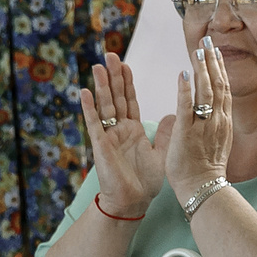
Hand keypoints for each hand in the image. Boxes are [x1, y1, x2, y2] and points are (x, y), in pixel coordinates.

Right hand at [77, 52, 167, 214]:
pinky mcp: (101, 146)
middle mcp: (119, 130)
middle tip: (110, 54)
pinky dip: (89, 108)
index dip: (127, 82)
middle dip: (113, 77)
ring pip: (104, 106)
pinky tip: (84, 92)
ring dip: (101, 86)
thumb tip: (172, 115)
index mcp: (133, 130)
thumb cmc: (145, 182)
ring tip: (97, 66)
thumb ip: (164, 134)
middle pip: (116, 98)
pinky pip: (94, 124)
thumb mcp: (161, 153)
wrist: (134, 202)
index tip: (124, 63)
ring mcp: (108, 136)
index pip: (129, 100)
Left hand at [164, 34, 235, 201]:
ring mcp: (203, 126)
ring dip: (202, 69)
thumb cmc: (205, 171)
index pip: (223, 91)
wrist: (203, 189)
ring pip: (206, 92)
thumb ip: (212, 126)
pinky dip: (185, 90)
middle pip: (218, 85)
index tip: (215, 52)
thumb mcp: (215, 145)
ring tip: (198, 50)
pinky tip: (182, 74)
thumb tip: (210, 115)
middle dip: (213, 61)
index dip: (219, 70)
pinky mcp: (187, 133)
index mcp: (223, 124)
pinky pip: (187, 107)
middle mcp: (217, 122)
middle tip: (208, 40)